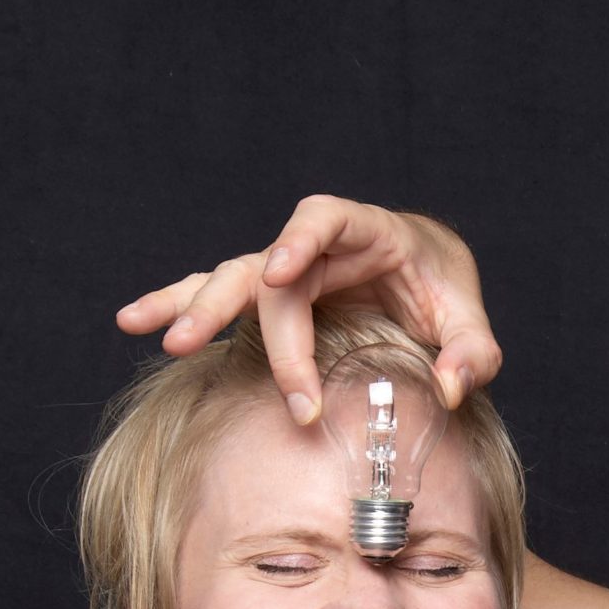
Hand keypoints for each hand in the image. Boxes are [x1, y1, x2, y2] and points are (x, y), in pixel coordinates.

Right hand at [114, 195, 503, 421]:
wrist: (426, 277)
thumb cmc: (443, 292)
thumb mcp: (470, 323)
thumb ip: (471, 354)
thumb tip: (446, 389)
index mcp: (368, 231)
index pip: (324, 220)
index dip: (298, 240)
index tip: (280, 274)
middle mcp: (316, 246)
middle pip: (265, 269)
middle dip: (232, 309)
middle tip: (200, 349)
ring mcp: (288, 270)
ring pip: (231, 281)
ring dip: (192, 306)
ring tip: (160, 338)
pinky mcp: (272, 298)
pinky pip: (221, 298)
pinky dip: (178, 305)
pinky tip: (136, 323)